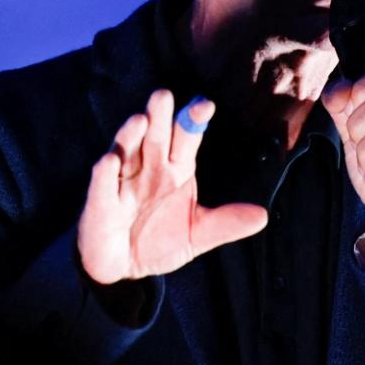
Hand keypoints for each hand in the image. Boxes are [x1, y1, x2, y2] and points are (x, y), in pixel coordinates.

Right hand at [76, 89, 269, 283]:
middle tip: (163, 95)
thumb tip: (262, 216)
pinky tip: (109, 161)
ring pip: (125, 152)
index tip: (205, 105)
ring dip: (129, 135)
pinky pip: (102, 184)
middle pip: (154, 137)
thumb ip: (226, 223)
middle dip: (158, 117)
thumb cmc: (160, 242)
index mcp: (176, 170)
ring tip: (139, 120)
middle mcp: (149, 169)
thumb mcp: (198, 234)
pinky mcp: (101, 202)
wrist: (125, 268)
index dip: (193, 121)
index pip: (186, 139)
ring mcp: (123, 183)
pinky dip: (105, 173)